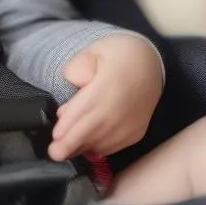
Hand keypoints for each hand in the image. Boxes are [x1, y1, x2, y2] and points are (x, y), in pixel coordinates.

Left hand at [49, 34, 161, 160]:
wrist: (151, 63)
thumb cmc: (118, 55)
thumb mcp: (94, 51)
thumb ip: (78, 67)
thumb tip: (74, 83)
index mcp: (111, 86)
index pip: (87, 108)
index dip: (70, 124)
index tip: (56, 135)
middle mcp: (124, 108)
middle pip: (94, 130)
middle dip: (71, 144)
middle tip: (55, 153)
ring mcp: (132, 124)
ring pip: (103, 142)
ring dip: (82, 147)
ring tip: (63, 150)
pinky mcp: (137, 132)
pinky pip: (114, 146)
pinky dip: (97, 148)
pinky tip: (84, 145)